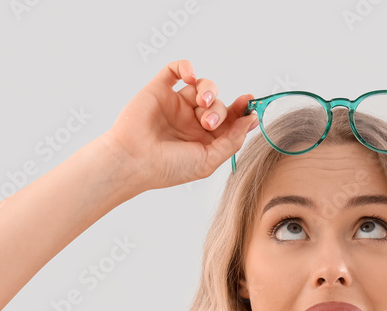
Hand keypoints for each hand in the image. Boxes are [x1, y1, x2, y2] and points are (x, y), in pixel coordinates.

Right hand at [104, 59, 257, 190]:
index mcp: (204, 139)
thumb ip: (232, 141)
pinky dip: (185, 67)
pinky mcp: (159, 90)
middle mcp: (191, 120)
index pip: (229, 119)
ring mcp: (175, 104)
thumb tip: (252, 120)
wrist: (134, 161)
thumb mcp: (208, 160)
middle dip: (219, 110)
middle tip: (209, 122)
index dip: (241, 110)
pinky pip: (175, 70)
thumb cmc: (168, 167)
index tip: (249, 103)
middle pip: (218, 103)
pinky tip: (190, 75)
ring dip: (209, 90)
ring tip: (202, 103)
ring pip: (202, 86)